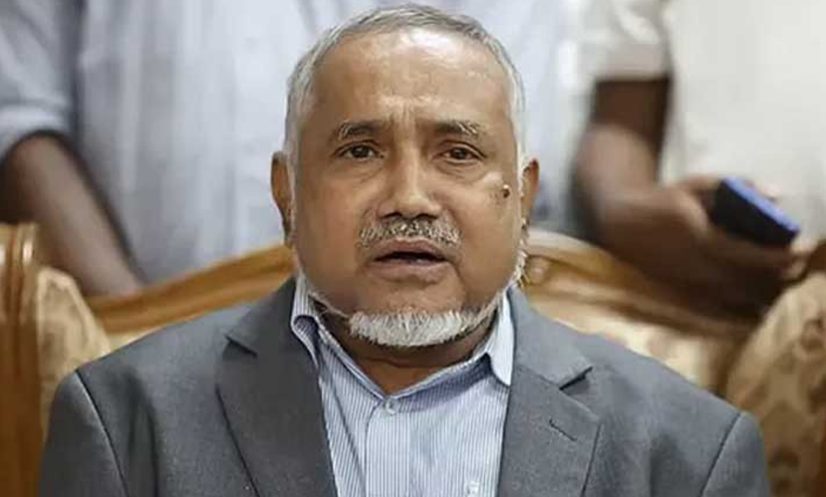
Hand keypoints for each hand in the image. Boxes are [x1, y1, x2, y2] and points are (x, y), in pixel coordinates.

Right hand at [595, 175, 809, 312]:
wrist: (620, 222)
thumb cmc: (661, 200)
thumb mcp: (697, 184)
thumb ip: (737, 186)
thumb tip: (778, 194)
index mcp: (701, 238)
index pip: (752, 255)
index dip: (783, 256)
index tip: (805, 248)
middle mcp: (696, 267)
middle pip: (751, 281)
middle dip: (781, 276)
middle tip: (799, 266)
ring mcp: (688, 284)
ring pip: (739, 298)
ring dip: (766, 292)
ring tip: (784, 281)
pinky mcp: (683, 294)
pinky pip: (722, 307)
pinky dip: (746, 305)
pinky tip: (760, 300)